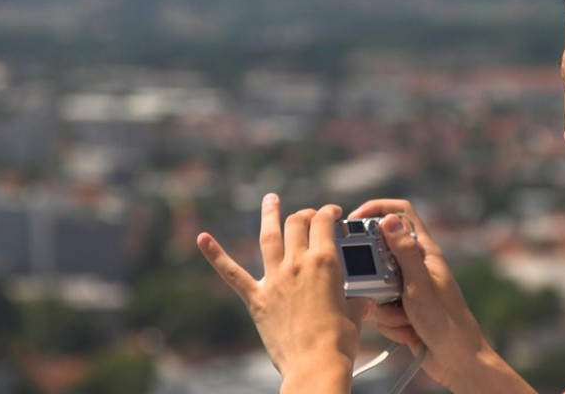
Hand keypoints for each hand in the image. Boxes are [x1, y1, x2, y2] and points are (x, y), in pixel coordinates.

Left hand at [197, 194, 368, 391]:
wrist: (315, 365)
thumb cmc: (339, 342)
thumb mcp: (355, 314)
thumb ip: (355, 301)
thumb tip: (362, 302)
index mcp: (325, 263)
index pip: (324, 223)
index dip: (328, 212)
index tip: (332, 213)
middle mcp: (297, 264)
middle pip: (297, 224)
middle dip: (304, 214)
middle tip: (308, 216)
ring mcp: (275, 279)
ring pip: (269, 237)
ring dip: (269, 215)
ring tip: (270, 199)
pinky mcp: (256, 298)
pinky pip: (232, 273)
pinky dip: (216, 255)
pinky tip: (202, 239)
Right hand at [350, 199, 518, 392]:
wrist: (457, 362)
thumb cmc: (447, 322)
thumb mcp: (420, 284)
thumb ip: (403, 252)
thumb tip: (388, 219)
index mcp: (424, 251)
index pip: (401, 213)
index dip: (378, 208)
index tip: (354, 218)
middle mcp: (415, 266)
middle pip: (379, 253)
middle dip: (374, 277)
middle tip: (382, 292)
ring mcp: (407, 288)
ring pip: (376, 285)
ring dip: (385, 307)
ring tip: (407, 319)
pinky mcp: (402, 309)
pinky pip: (381, 309)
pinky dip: (391, 323)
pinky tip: (410, 332)